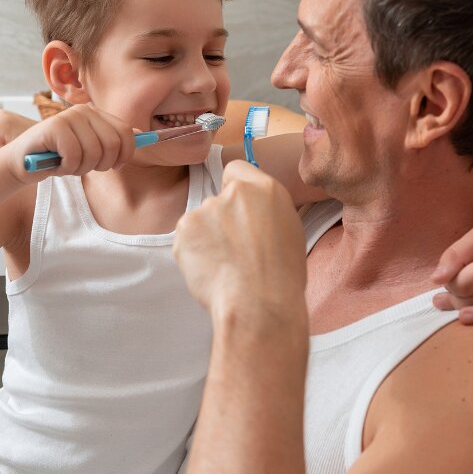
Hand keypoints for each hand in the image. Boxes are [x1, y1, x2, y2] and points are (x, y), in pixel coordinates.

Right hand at [5, 105, 136, 183]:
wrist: (23, 162)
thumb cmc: (59, 157)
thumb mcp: (91, 149)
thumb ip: (114, 141)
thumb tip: (144, 135)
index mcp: (96, 114)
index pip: (126, 132)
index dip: (124, 154)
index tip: (114, 165)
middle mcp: (83, 111)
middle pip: (112, 144)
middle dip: (101, 164)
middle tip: (84, 166)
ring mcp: (68, 117)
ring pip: (94, 153)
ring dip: (81, 168)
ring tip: (68, 164)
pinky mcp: (54, 127)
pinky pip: (75, 156)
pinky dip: (67, 168)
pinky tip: (57, 163)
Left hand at [173, 160, 307, 328]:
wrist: (258, 304)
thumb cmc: (282, 274)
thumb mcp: (289, 228)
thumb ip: (265, 209)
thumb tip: (249, 210)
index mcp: (263, 188)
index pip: (236, 170)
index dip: (235, 191)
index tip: (239, 210)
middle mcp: (231, 193)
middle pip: (217, 200)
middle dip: (221, 220)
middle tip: (236, 249)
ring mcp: (204, 210)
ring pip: (200, 221)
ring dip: (207, 237)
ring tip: (226, 265)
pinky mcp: (183, 231)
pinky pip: (187, 239)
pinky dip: (195, 253)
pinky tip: (212, 270)